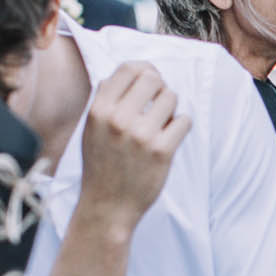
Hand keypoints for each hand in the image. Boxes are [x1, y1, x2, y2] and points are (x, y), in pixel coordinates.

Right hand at [76, 62, 190, 232]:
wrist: (107, 206)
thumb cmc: (101, 165)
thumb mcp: (92, 129)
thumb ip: (106, 100)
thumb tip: (130, 71)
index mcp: (99, 110)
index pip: (128, 69)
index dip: (144, 70)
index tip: (150, 82)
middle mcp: (118, 119)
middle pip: (153, 78)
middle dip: (160, 89)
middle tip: (158, 106)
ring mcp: (141, 135)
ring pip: (171, 97)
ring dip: (171, 109)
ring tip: (161, 125)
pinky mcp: (162, 151)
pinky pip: (184, 121)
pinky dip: (180, 126)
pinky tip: (169, 138)